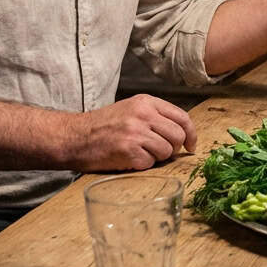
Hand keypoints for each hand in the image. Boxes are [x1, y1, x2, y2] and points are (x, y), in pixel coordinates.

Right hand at [74, 94, 197, 171]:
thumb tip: (182, 133)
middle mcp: (143, 114)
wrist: (74, 137)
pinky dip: (142, 164)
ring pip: (166, 151)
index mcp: (146, 102)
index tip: (191, 145)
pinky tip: (129, 158)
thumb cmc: (103, 126)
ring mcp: (136, 132)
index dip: (191, 134)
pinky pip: (150, 163)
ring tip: (139, 152)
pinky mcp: (128, 150)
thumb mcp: (131, 109)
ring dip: (156, 157)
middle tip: (160, 151)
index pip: (182, 117)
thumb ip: (156, 116)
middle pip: (178, 136)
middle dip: (173, 148)